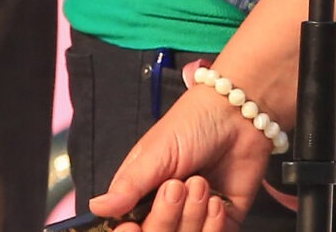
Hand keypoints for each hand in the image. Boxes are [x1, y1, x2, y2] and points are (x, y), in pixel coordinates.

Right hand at [89, 70, 275, 231]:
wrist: (239, 114)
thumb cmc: (192, 124)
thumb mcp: (155, 152)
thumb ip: (128, 184)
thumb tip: (96, 207)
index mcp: (140, 196)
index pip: (128, 229)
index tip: (132, 227)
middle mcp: (165, 212)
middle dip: (165, 217)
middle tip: (177, 186)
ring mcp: (193, 219)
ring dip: (192, 216)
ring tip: (201, 182)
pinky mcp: (222, 222)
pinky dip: (213, 225)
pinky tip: (216, 200)